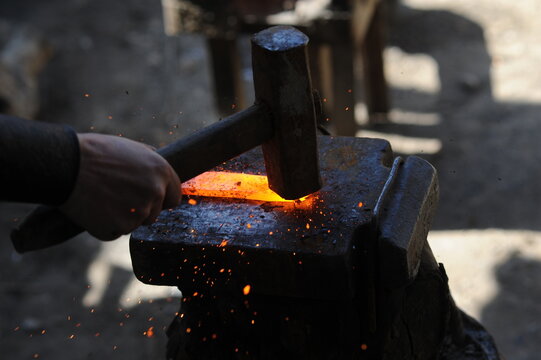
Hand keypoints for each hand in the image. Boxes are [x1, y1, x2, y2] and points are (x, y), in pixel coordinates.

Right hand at [59, 133, 180, 239]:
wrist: (66, 165)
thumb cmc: (97, 153)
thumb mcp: (133, 150)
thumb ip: (152, 165)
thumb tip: (162, 177)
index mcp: (161, 172)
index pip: (174, 198)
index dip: (161, 200)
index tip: (148, 200)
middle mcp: (155, 193)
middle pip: (154, 214)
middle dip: (139, 209)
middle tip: (116, 196)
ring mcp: (138, 212)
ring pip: (135, 224)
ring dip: (122, 217)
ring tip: (102, 198)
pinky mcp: (119, 227)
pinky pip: (115, 232)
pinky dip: (105, 225)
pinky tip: (93, 208)